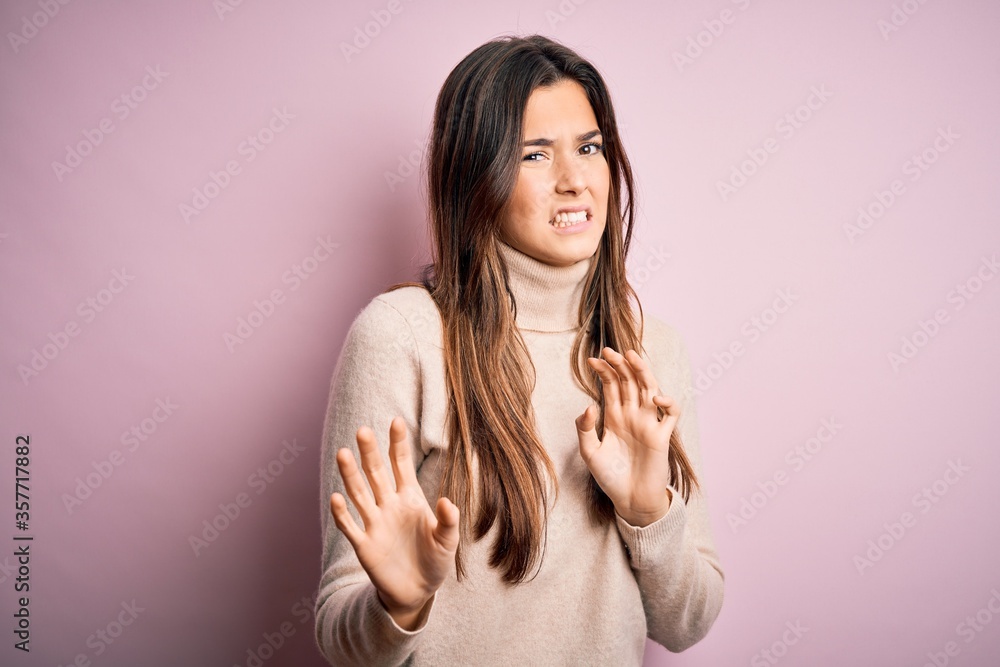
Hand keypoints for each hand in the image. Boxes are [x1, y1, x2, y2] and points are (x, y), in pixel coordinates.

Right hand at [329, 416, 459, 628]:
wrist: (418, 591)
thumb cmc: (435, 560)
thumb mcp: (448, 541)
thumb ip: (448, 521)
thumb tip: (448, 502)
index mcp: (410, 498)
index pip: (401, 465)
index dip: (398, 444)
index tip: (396, 421)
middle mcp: (389, 505)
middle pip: (376, 473)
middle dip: (370, 452)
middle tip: (363, 430)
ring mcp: (375, 523)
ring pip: (359, 494)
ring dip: (351, 475)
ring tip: (343, 454)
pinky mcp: (364, 545)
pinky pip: (351, 526)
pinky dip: (343, 513)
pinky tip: (337, 498)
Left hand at [576, 347, 680, 525]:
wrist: (629, 500)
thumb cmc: (610, 477)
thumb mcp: (589, 452)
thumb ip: (585, 429)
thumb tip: (589, 405)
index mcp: (615, 416)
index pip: (612, 385)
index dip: (604, 371)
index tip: (593, 360)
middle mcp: (632, 415)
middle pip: (630, 382)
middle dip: (621, 365)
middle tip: (610, 351)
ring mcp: (649, 424)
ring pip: (650, 389)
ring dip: (643, 372)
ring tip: (632, 357)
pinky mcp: (662, 437)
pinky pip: (671, 414)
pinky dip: (668, 402)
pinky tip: (655, 398)